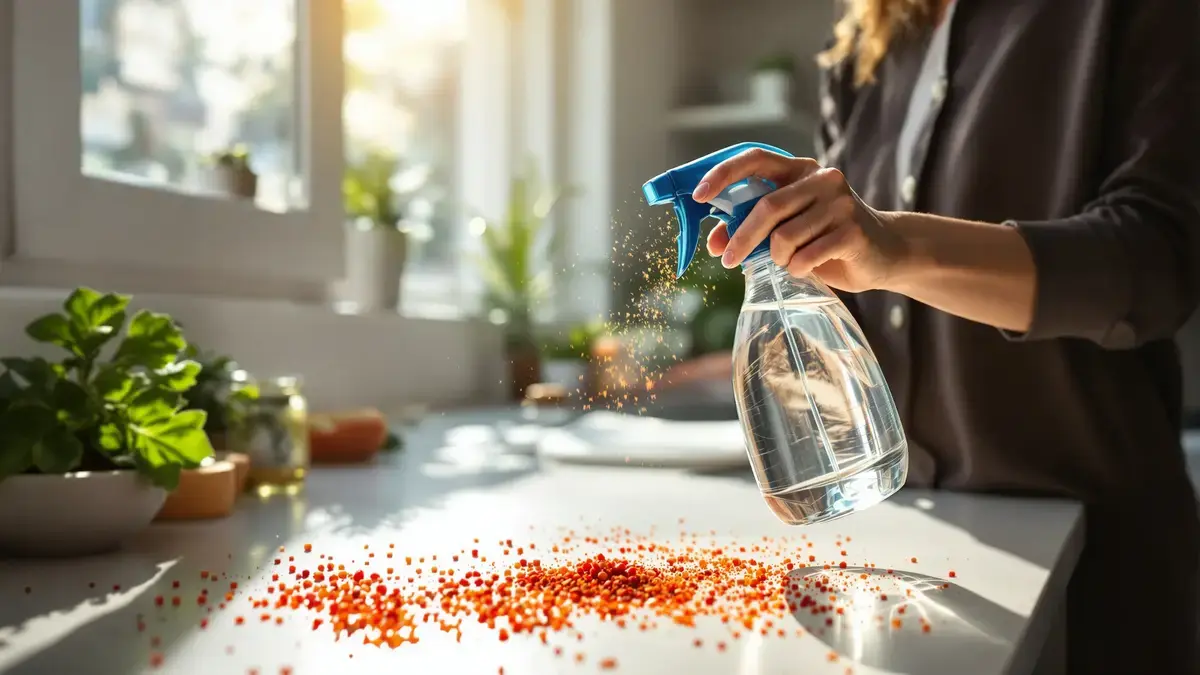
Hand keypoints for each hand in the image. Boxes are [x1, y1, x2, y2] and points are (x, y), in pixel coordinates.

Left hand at [695, 147, 910, 292]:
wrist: (883, 253)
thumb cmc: (826, 238)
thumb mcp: (786, 229)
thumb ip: (751, 228)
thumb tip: (714, 242)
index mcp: (800, 170)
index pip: (755, 158)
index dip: (723, 174)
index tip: (699, 196)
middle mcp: (821, 178)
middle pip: (767, 206)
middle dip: (741, 238)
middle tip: (728, 260)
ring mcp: (840, 203)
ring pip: (785, 237)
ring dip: (777, 258)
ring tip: (787, 263)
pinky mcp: (853, 230)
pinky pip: (806, 256)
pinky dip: (797, 269)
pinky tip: (806, 268)